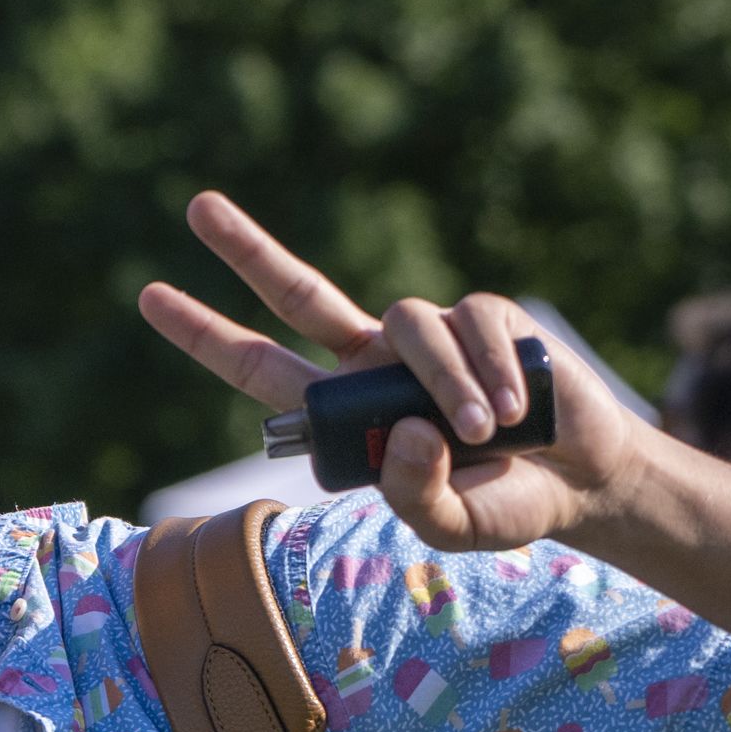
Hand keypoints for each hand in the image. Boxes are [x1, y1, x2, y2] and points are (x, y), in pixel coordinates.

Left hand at [137, 191, 658, 553]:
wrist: (580, 479)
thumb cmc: (501, 502)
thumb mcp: (450, 524)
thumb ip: (416, 495)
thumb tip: (404, 432)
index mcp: (344, 411)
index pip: (260, 367)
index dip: (206, 334)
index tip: (149, 296)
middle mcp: (372, 363)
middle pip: (299, 293)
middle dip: (247, 250)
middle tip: (195, 207)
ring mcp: (425, 336)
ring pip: (407, 325)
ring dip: (446, 382)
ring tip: (485, 432)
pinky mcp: (483, 317)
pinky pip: (472, 324)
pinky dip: (492, 369)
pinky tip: (515, 407)